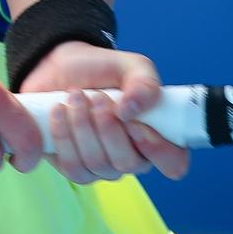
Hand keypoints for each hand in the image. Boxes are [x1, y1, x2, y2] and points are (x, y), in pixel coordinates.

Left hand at [18, 40, 191, 183]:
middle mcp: (133, 157)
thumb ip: (144, 83)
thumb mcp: (131, 66)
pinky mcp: (74, 168)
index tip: (135, 125)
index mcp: (156, 135)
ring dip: (83, 126)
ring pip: (97, 165)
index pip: (173, 163)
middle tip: (97, 96)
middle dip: (108, 128)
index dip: (158, 151)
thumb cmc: (102, 70)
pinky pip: (72, 167)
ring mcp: (103, 167)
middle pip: (128, 164)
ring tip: (75, 96)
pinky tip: (59, 111)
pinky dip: (63, 136)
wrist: (60, 68)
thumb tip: (132, 110)